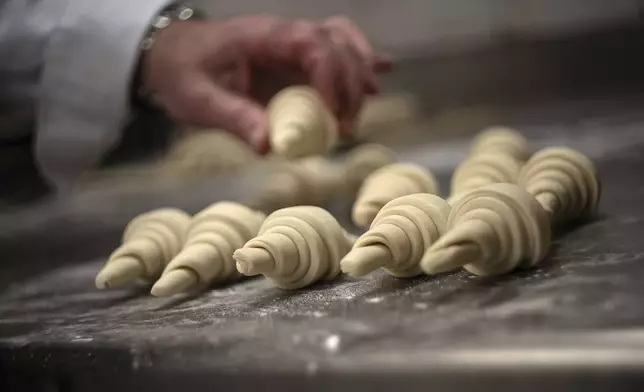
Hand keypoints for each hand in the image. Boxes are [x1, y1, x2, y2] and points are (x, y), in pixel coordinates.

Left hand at [142, 15, 392, 153]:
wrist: (172, 54)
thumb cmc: (182, 73)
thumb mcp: (198, 99)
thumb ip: (234, 119)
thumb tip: (270, 147)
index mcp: (262, 37)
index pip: (313, 43)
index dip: (332, 76)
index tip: (334, 114)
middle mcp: (285, 35)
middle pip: (337, 44)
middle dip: (351, 85)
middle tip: (345, 128)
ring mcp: (292, 43)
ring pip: (343, 42)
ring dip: (360, 71)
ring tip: (365, 104)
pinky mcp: (295, 56)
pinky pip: (336, 48)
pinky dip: (361, 59)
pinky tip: (383, 70)